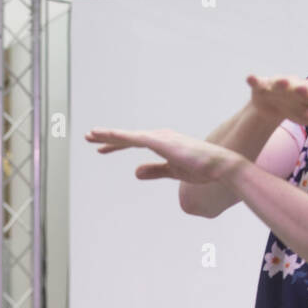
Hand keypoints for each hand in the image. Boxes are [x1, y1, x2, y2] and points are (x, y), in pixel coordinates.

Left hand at [85, 127, 244, 184]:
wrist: (218, 166)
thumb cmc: (201, 169)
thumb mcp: (172, 172)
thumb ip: (154, 171)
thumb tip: (135, 172)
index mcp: (163, 143)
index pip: (134, 143)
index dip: (117, 145)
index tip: (102, 149)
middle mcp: (159, 136)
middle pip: (128, 138)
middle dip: (108, 138)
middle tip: (89, 138)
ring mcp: (160, 138)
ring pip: (128, 136)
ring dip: (109, 135)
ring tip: (91, 136)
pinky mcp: (160, 142)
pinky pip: (135, 139)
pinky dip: (120, 137)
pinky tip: (107, 137)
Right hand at [245, 74, 307, 125]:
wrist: (272, 107)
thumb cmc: (296, 108)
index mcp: (307, 90)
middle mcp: (293, 84)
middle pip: (298, 85)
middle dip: (300, 88)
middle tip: (304, 90)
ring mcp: (276, 84)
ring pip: (279, 82)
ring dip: (281, 82)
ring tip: (282, 82)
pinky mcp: (261, 87)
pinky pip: (258, 82)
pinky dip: (254, 80)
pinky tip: (250, 78)